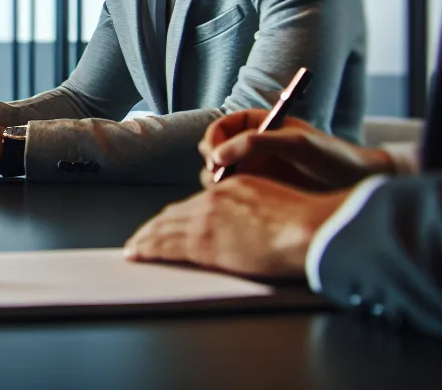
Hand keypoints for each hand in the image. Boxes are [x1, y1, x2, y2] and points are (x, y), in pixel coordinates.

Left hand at [124, 175, 350, 277]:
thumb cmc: (305, 222)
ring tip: (134, 248)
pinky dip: (148, 248)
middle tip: (141, 237)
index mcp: (232, 188)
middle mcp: (213, 199)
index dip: (178, 216)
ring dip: (146, 238)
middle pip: (175, 214)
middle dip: (156, 227)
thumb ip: (254, 212)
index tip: (167, 224)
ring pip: (165, 228)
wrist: (307, 228)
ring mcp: (206, 219)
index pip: (196, 204)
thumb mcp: (274, 205)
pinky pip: (166, 244)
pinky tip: (138, 253)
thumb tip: (249, 229)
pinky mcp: (203, 241)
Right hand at [198, 110, 395, 190]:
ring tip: (239, 193)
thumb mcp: (296, 144)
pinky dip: (235, 198)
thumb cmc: (333, 157)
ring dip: (222, 184)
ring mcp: (256, 169)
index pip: (220, 129)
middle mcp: (252, 146)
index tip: (214, 159)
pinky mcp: (263, 192)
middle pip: (215, 153)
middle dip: (214, 166)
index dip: (212, 142)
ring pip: (222, 176)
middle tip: (221, 180)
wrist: (358, 184)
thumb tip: (217, 156)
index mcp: (257, 124)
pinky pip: (237, 194)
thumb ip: (256, 143)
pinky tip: (250, 204)